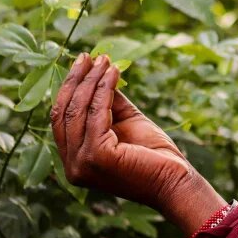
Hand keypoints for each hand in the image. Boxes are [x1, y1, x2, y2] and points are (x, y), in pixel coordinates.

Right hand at [50, 53, 225, 234]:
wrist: (176, 181)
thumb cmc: (154, 155)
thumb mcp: (126, 122)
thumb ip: (108, 102)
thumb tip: (99, 72)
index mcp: (74, 160)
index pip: (61, 119)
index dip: (69, 89)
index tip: (83, 63)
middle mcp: (72, 165)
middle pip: (64, 113)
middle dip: (76, 81)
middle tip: (88, 56)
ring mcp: (81, 163)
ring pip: (79, 110)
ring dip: (92, 81)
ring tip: (105, 60)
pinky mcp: (97, 157)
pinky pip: (97, 113)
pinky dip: (104, 89)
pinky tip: (114, 73)